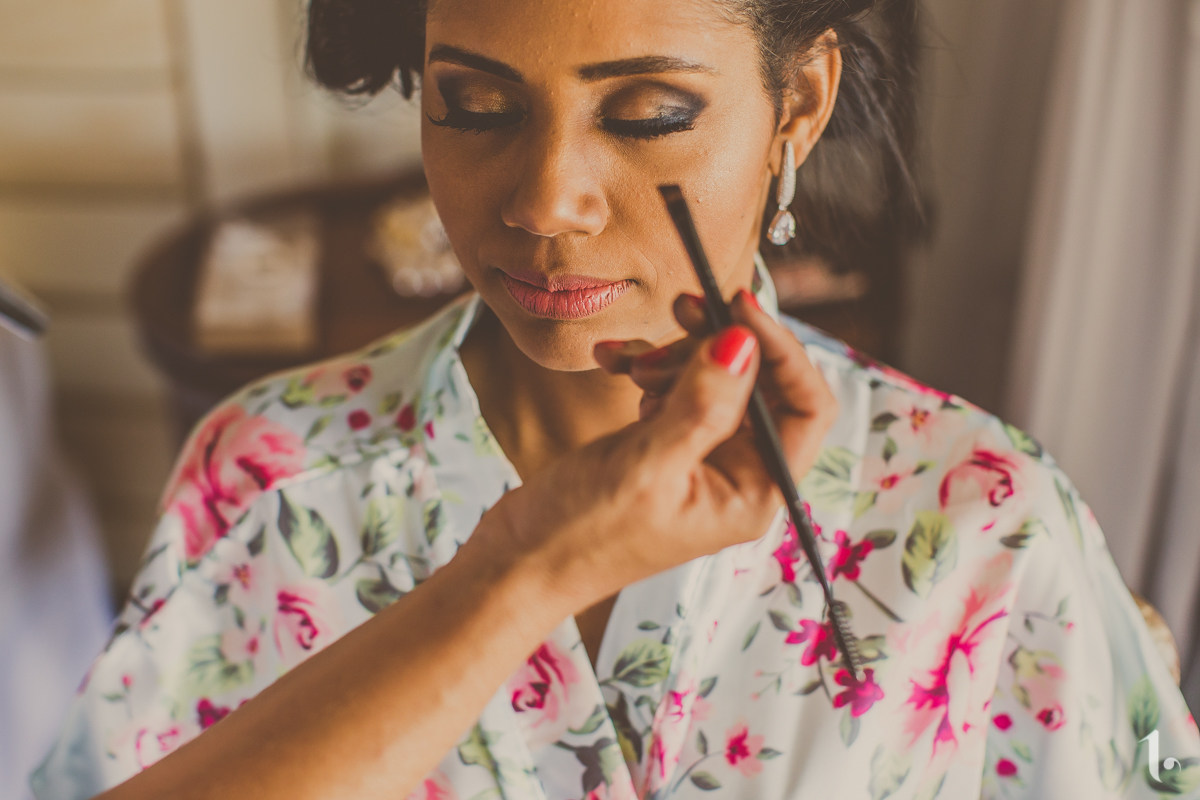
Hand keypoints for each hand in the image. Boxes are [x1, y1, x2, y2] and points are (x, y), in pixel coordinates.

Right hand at [476, 290, 837, 614]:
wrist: (521, 561)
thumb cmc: (583, 534)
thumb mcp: (647, 465)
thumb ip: (702, 404)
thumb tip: (744, 343)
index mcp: (754, 491)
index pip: (807, 407)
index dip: (783, 350)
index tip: (739, 306)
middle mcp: (738, 474)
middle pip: (761, 383)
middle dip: (721, 344)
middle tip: (684, 307)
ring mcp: (701, 457)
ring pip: (714, 377)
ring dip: (675, 356)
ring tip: (634, 367)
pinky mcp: (665, 444)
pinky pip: (673, 387)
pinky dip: (646, 368)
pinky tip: (613, 363)